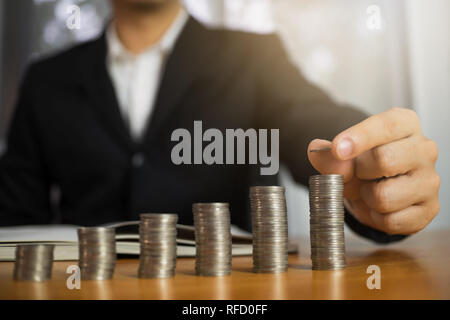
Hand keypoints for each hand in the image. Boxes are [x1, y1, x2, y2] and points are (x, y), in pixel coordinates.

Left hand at [308, 107, 439, 234]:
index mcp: (405, 124)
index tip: (337, 149)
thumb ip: (329, 154)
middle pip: (384, 160)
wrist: (378, 187)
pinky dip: (376, 218)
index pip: (385, 126)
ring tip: (370, 189)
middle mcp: (424, 149)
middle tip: (359, 173)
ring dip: (367, 198)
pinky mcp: (429, 209)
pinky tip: (380, 207)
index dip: (358, 138)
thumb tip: (320, 153)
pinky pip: (391, 221)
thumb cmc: (364, 163)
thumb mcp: (342, 153)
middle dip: (359, 172)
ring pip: (384, 197)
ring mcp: (430, 180)